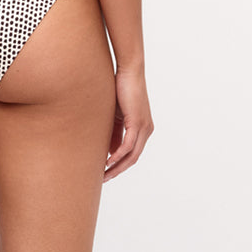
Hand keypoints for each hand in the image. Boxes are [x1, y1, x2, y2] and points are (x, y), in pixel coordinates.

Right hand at [104, 66, 153, 182]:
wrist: (129, 71)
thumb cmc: (120, 89)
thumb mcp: (115, 115)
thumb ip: (114, 132)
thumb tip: (110, 151)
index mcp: (143, 128)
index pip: (132, 153)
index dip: (120, 164)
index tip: (106, 172)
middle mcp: (146, 130)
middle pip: (133, 158)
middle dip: (118, 170)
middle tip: (104, 179)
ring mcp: (144, 127)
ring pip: (132, 155)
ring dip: (117, 167)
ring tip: (104, 175)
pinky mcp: (137, 122)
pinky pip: (128, 145)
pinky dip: (118, 156)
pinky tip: (108, 162)